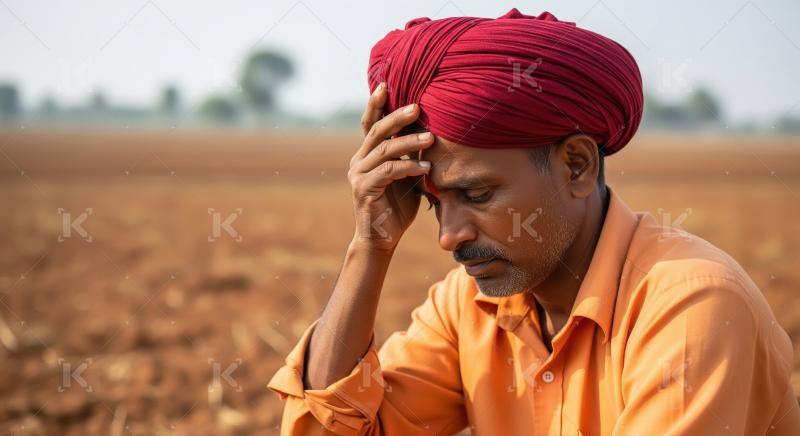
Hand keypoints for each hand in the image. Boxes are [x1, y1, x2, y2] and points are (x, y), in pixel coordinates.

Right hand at [347, 82, 434, 251]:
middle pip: (376, 130)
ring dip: (408, 142)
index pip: (371, 123)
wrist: (381, 240)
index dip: (377, 103)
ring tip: (430, 137)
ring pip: (384, 150)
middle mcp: (358, 160)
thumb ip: (412, 156)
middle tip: (417, 106)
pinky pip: (387, 172)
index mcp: (367, 154)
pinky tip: (426, 168)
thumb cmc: (397, 208)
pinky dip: (408, 167)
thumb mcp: (408, 176)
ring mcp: (358, 174)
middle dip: (397, 116)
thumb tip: (432, 132)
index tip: (386, 82)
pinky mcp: (363, 189)